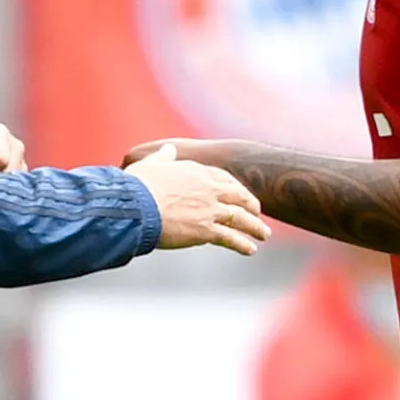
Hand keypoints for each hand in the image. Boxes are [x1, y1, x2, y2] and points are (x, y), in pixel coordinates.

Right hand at [123, 143, 271, 255]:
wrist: (136, 206)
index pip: (224, 178)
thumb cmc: (139, 185)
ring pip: (240, 218)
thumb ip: (164, 157)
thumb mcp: (152, 164)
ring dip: (254, 227)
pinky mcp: (205, 230)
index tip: (240, 193)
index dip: (235, 187)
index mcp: (197, 172)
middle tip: (258, 213)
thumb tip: (169, 149)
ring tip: (263, 234)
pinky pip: (230, 238)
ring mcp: (209, 210)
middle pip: (239, 196)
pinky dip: (242, 244)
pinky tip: (250, 249)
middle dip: (251, 206)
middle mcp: (208, 189)